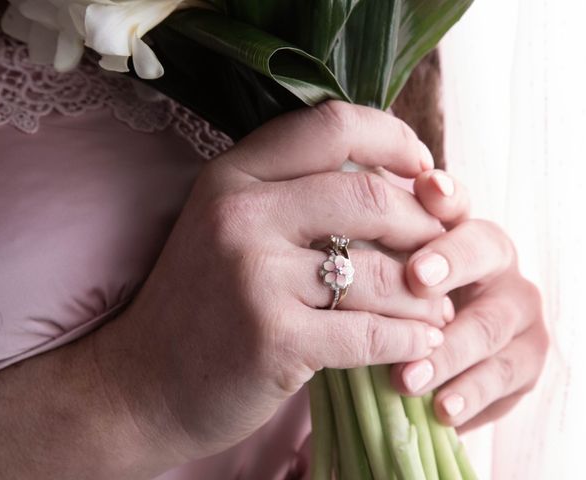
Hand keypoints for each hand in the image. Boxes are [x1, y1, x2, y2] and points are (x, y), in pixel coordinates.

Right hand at [96, 101, 451, 459]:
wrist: (144, 383)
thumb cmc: (203, 304)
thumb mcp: (232, 228)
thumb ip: (298, 196)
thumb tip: (399, 181)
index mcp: (233, 177)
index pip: (331, 126)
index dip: (393, 139)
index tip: (422, 167)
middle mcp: (240, 216)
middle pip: (369, 196)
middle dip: (423, 225)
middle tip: (441, 249)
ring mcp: (254, 277)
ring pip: (380, 270)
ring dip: (425, 294)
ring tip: (438, 307)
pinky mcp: (273, 340)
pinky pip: (371, 331)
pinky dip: (410, 339)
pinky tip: (420, 343)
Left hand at [391, 169, 548, 430]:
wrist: (432, 368)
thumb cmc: (394, 311)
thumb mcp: (379, 281)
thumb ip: (371, 251)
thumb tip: (333, 226)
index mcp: (457, 230)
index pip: (454, 202)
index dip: (443, 195)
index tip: (426, 188)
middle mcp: (495, 261)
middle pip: (484, 249)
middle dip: (450, 261)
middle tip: (416, 278)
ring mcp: (517, 309)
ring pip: (490, 323)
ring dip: (448, 350)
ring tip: (407, 377)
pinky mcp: (528, 359)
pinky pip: (505, 375)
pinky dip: (470, 393)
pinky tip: (441, 409)